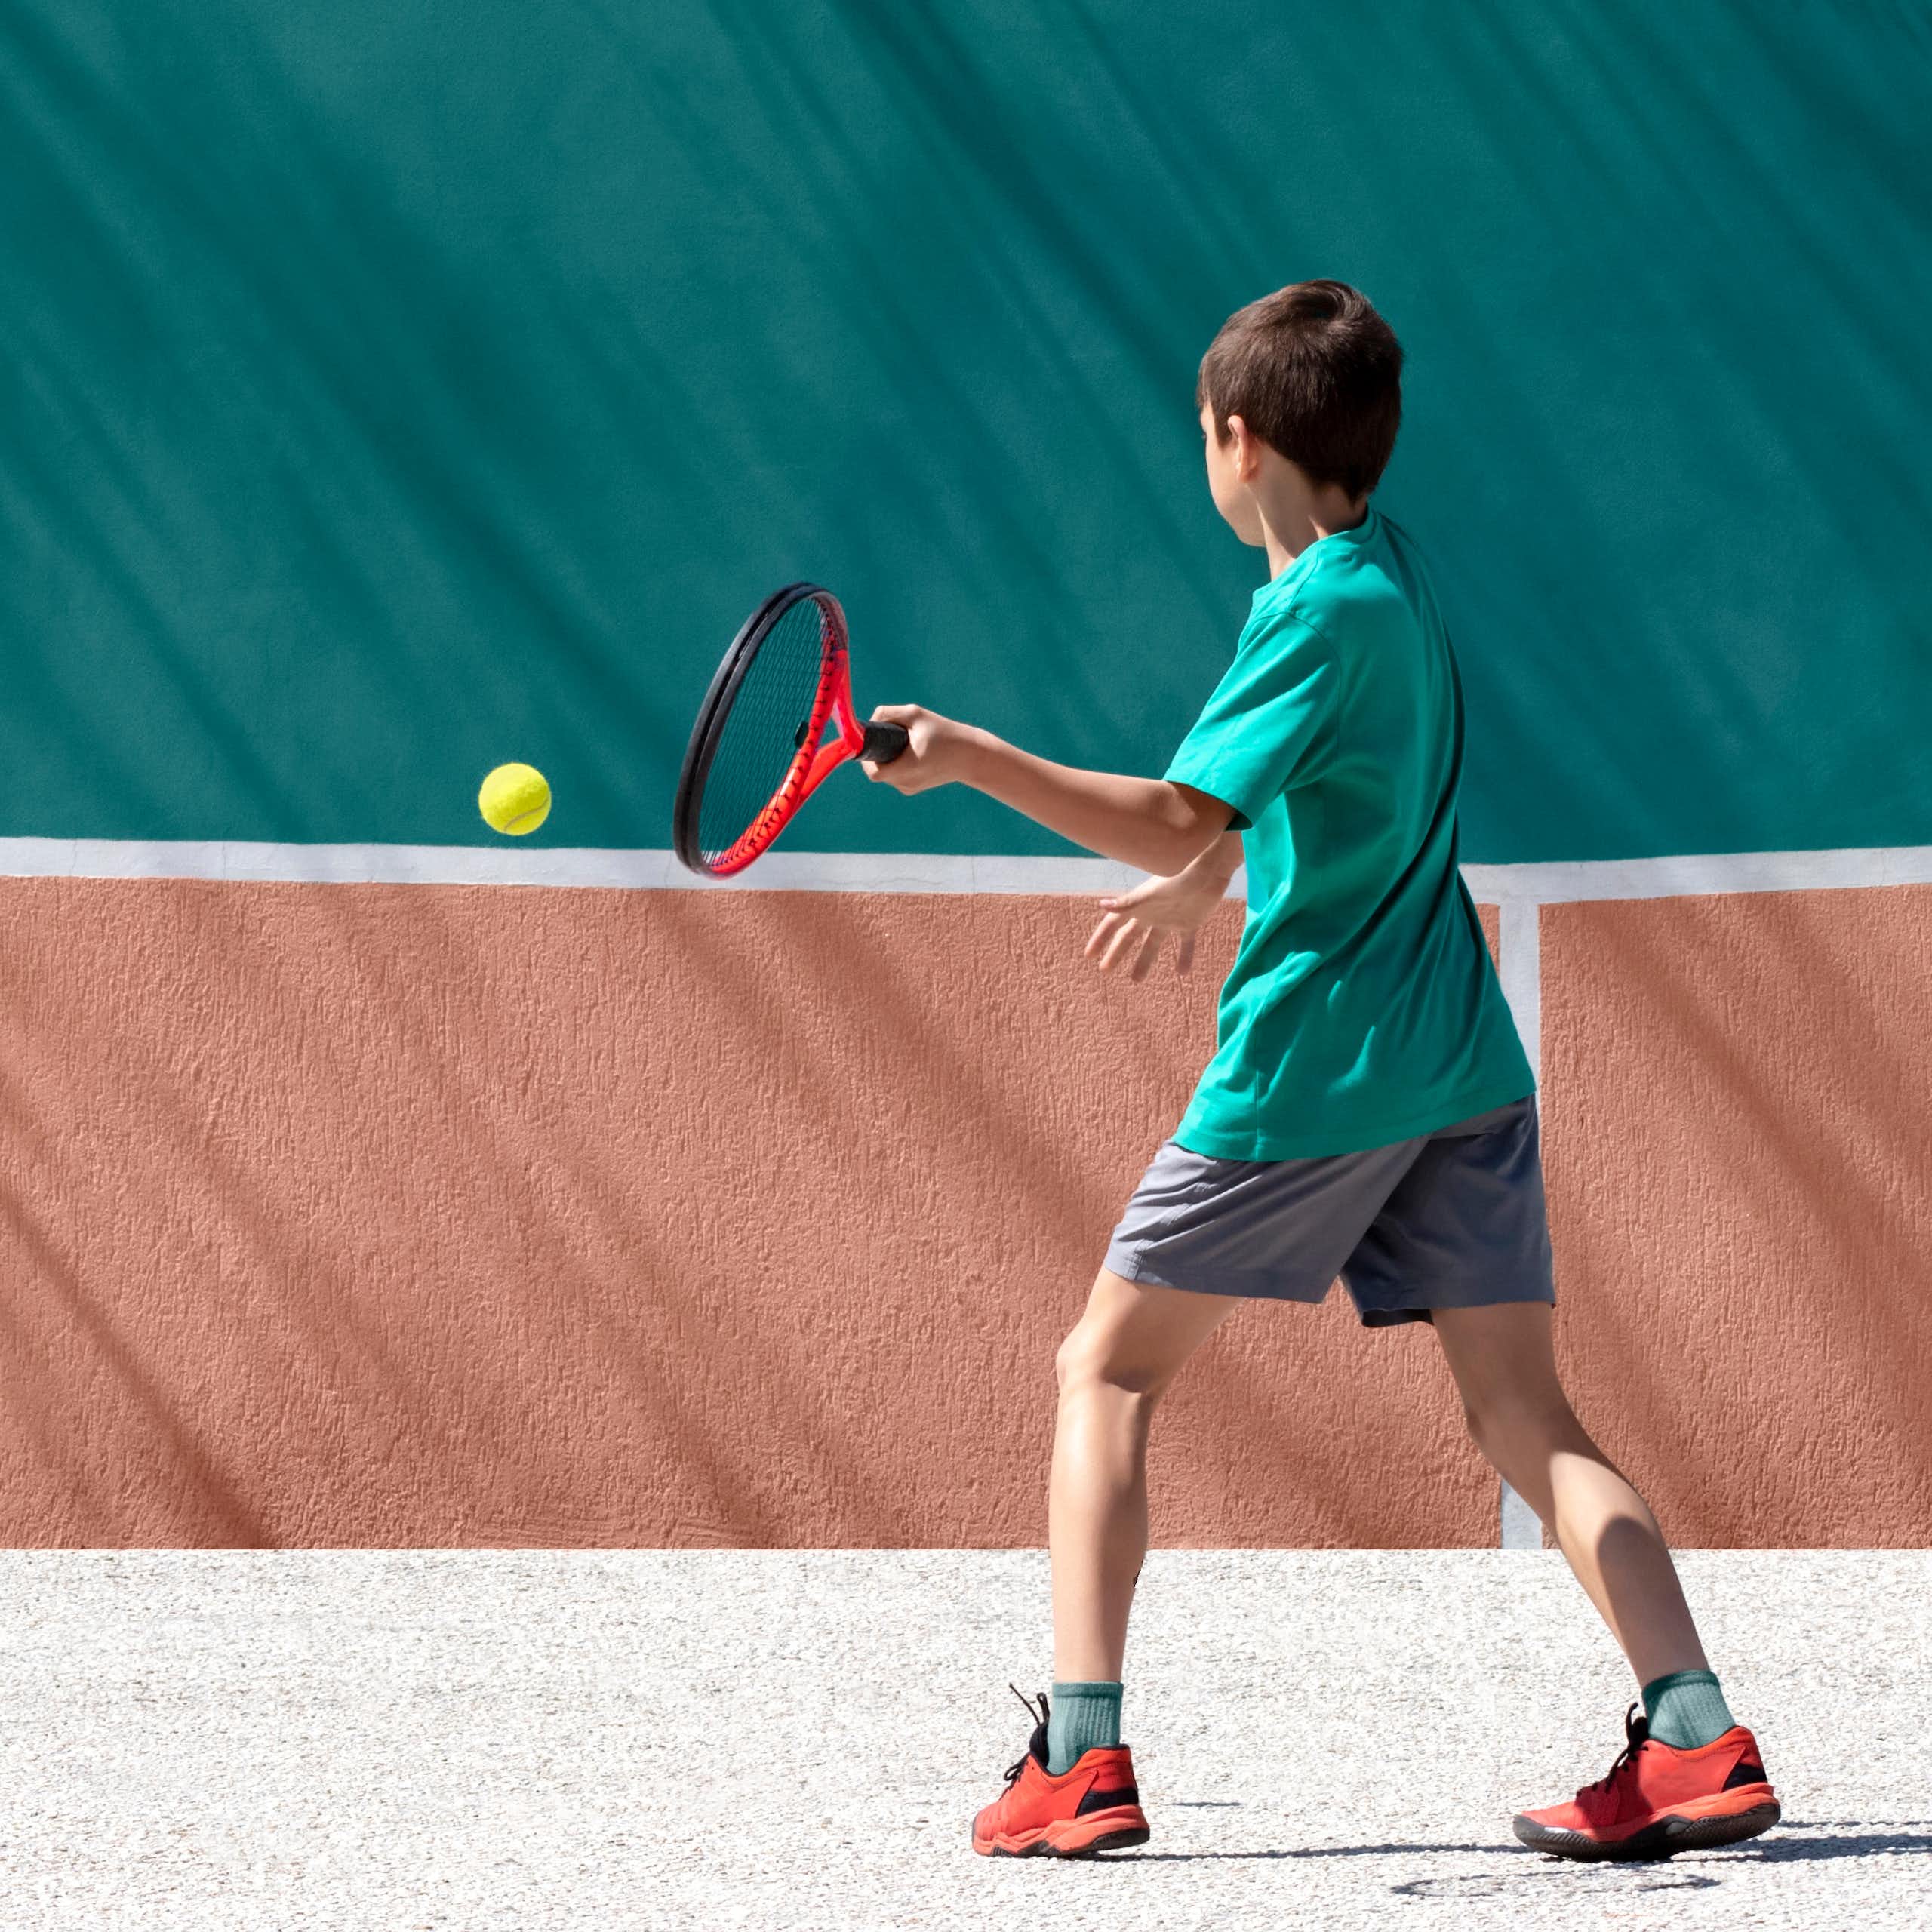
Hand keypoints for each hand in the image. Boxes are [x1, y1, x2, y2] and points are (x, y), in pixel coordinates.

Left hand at [860, 704, 978, 793]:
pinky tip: (911, 753)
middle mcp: (906, 783)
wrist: (969, 756)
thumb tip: (869, 721)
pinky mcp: (912, 789)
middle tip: (893, 737)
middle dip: (880, 753)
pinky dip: (897, 764)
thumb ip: (887, 713)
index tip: (873, 741)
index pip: (873, 771)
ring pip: (885, 773)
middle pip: (877, 770)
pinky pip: (895, 776)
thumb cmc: (943, 733)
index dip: (867, 757)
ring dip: (888, 758)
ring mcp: (909, 788)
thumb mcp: (916, 715)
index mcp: (906, 768)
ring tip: (906, 744)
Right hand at [1083, 862, 1231, 980]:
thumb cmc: (1179, 876)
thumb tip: (1101, 905)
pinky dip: (1185, 957)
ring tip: (1136, 980)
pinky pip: (1186, 945)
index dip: (1101, 938)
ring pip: (1153, 944)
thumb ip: (1128, 902)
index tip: (1089, 955)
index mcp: (1139, 905)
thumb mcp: (1152, 893)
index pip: (1114, 923)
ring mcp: (1170, 919)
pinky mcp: (1190, 923)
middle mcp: (1152, 914)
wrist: (1209, 869)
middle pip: (1129, 937)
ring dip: (1144, 961)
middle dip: (1116, 953)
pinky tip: (1183, 973)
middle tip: (1105, 970)